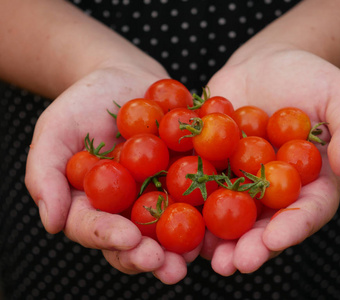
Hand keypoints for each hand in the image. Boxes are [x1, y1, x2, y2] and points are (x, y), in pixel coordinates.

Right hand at [24, 65, 197, 283]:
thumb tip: (51, 223)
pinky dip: (210, 205)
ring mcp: (159, 194)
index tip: (128, 239)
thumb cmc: (82, 103)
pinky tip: (225, 213)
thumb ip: (46, 174)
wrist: (123, 77)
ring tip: (195, 255)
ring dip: (184, 246)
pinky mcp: (187, 176)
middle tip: (168, 268)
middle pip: (136, 241)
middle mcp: (127, 207)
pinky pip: (199, 193)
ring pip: (170, 227)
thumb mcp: (55, 130)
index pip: (96, 229)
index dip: (110, 238)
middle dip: (151, 256)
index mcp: (93, 204)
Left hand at [200, 44, 339, 274]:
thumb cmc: (310, 77)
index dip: (292, 228)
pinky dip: (186, 202)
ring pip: (228, 214)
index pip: (307, 211)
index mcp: (309, 182)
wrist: (266, 64)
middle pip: (264, 224)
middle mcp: (273, 190)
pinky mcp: (212, 164)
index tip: (274, 239)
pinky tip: (170, 216)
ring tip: (200, 254)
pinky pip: (199, 184)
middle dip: (248, 246)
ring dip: (214, 237)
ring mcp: (240, 179)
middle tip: (232, 264)